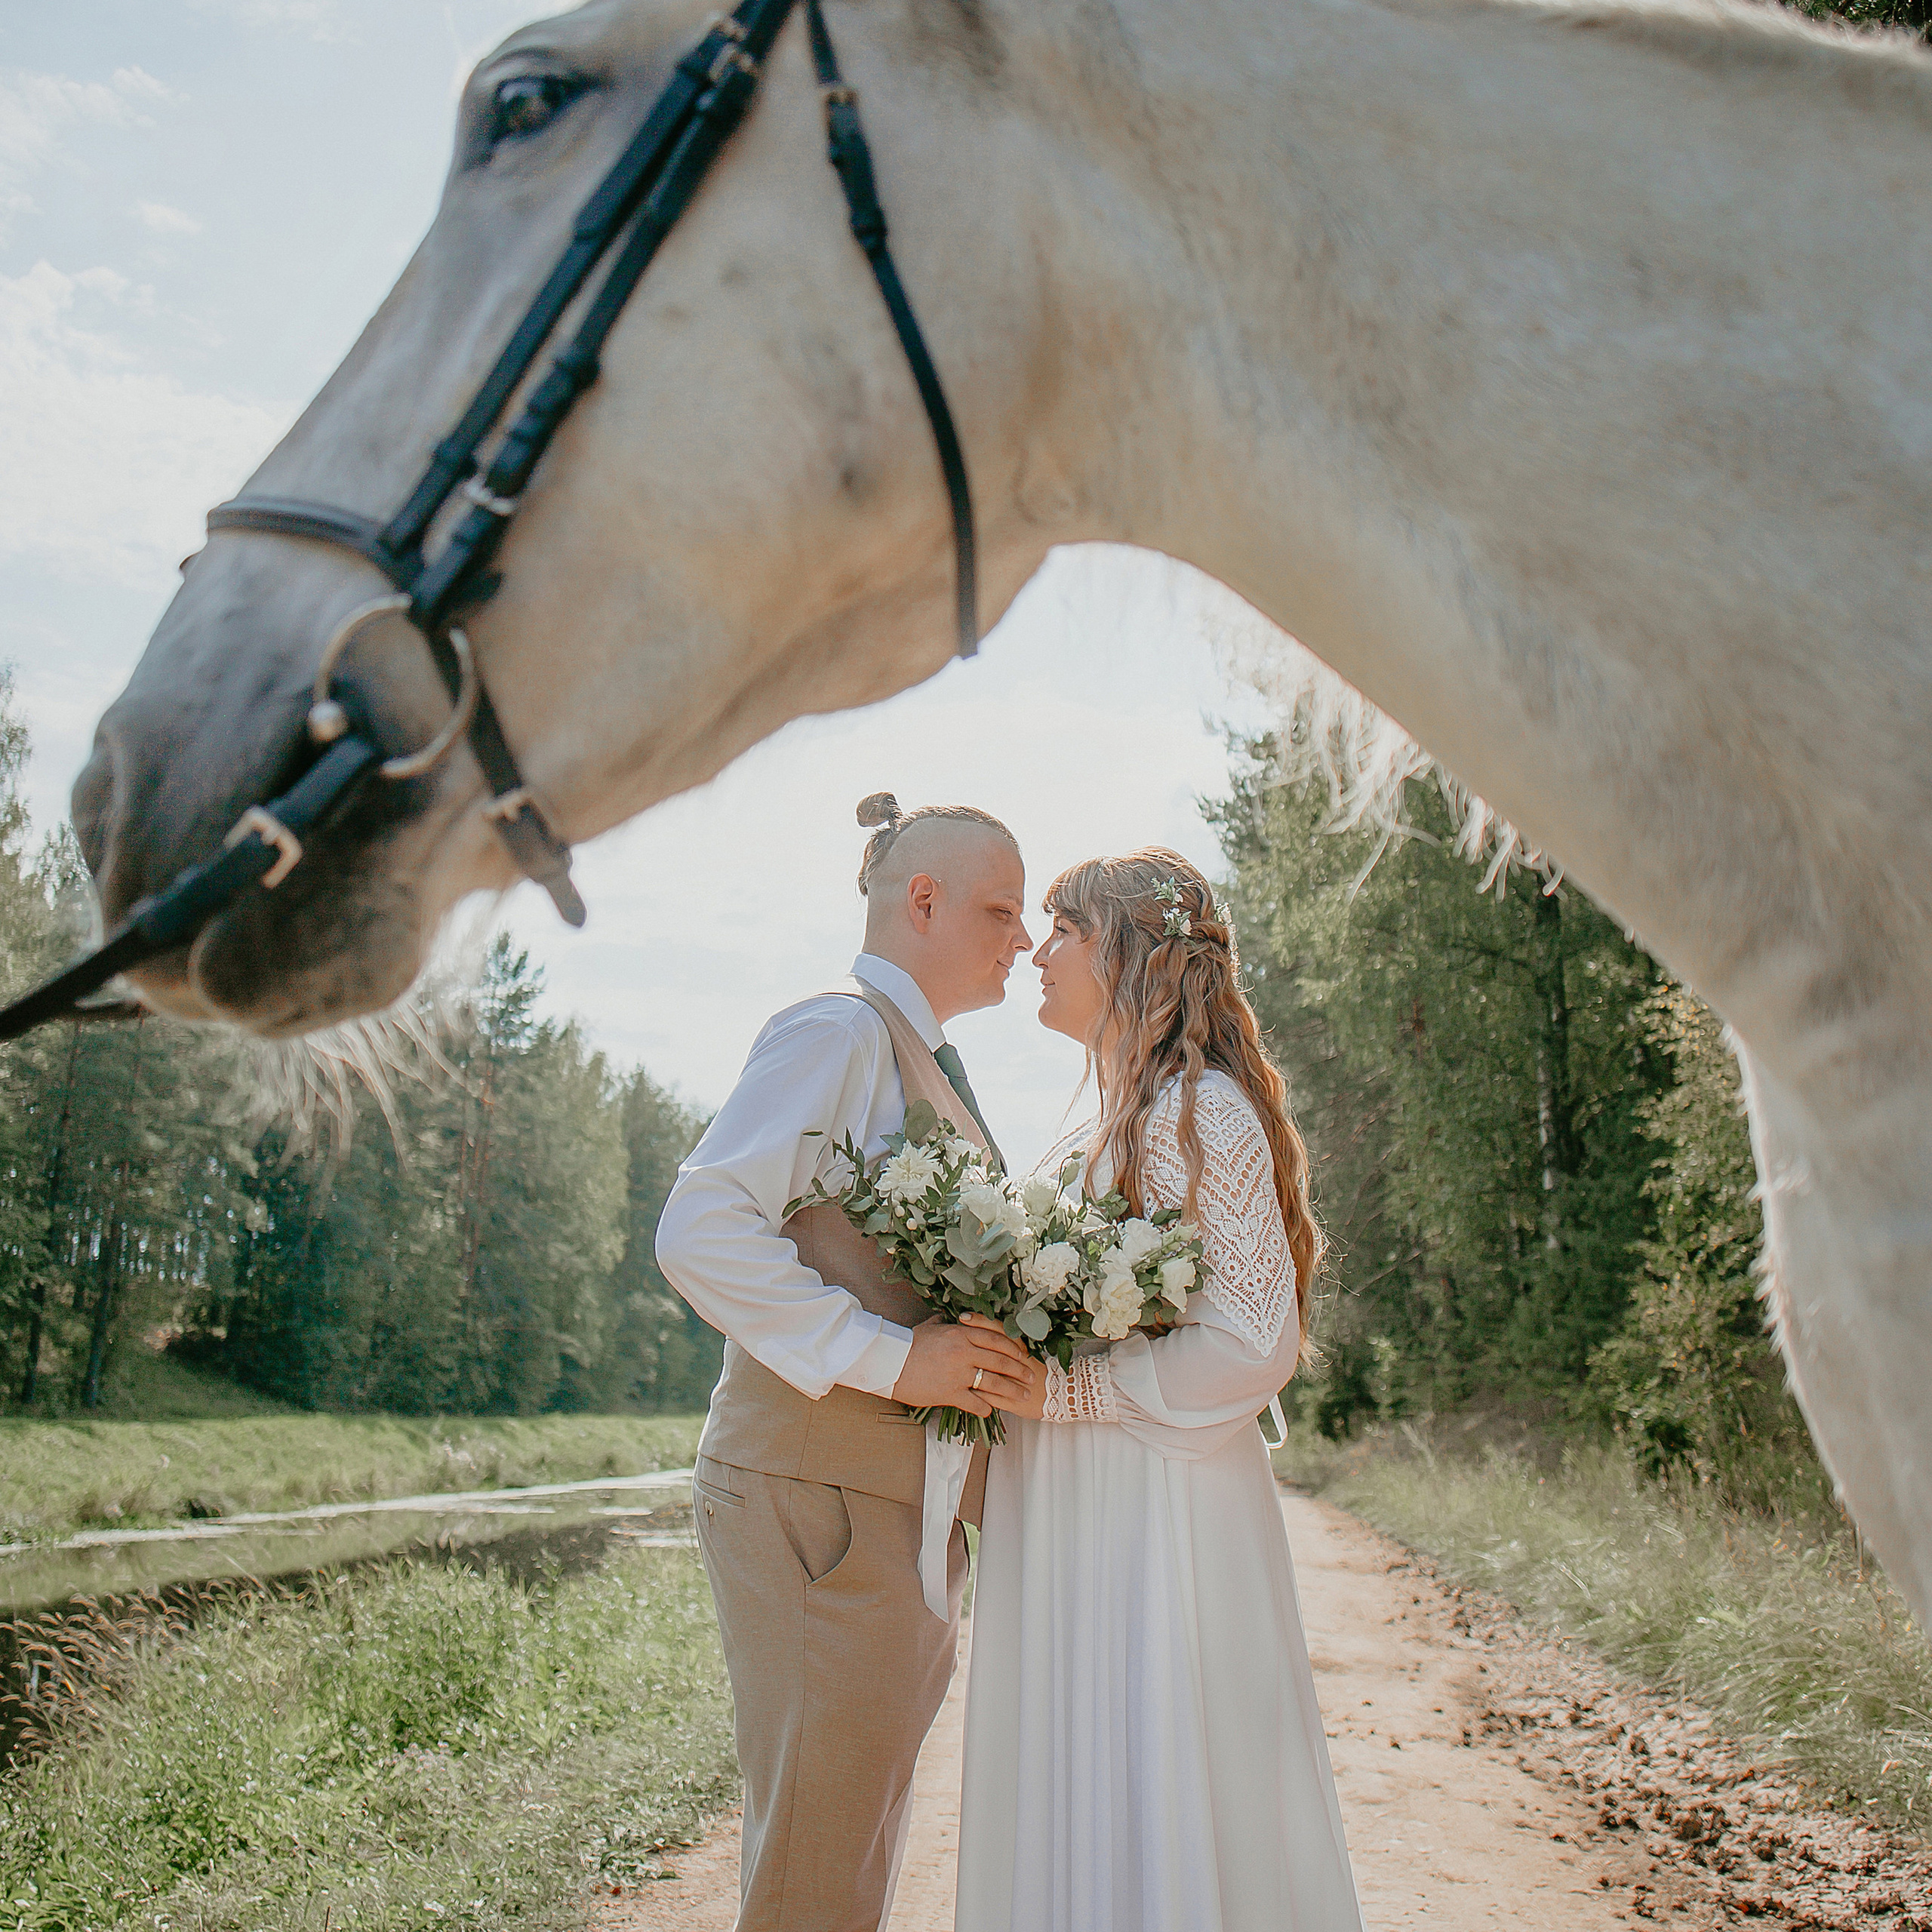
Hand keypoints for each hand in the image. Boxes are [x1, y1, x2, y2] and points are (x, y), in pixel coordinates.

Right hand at [892, 1315, 1034, 1415]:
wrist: (890, 1362)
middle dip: (1018, 1370)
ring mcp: (958, 1373)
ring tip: (1022, 1396)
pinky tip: (992, 1411)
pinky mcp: (950, 1392)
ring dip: (1011, 1390)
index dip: (1013, 1348)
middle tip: (1030, 1377)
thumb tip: (948, 1317)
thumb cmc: (908, 1343)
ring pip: (993, 1382)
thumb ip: (943, 1323)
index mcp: (961, 1333)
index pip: (995, 1339)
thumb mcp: (929, 1327)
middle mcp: (964, 1352)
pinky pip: (975, 1402)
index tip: (1023, 1355)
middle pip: (1000, 1360)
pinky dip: (986, 1407)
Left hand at [960, 1313, 1046, 1419]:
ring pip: (990, 1375)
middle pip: (992, 1350)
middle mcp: (1018, 1362)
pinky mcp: (1013, 1402)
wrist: (1058, 1395)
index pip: (999, 1330)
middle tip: (952, 1337)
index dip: (981, 1322)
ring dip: (970, 1372)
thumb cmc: (1034, 1371)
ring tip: (952, 1368)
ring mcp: (1016, 1382)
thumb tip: (978, 1330)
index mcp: (1020, 1348)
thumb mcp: (1023, 1353)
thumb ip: (1003, 1343)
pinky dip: (976, 1396)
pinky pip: (992, 1398)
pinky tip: (961, 1392)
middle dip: (969, 1344)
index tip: (963, 1316)